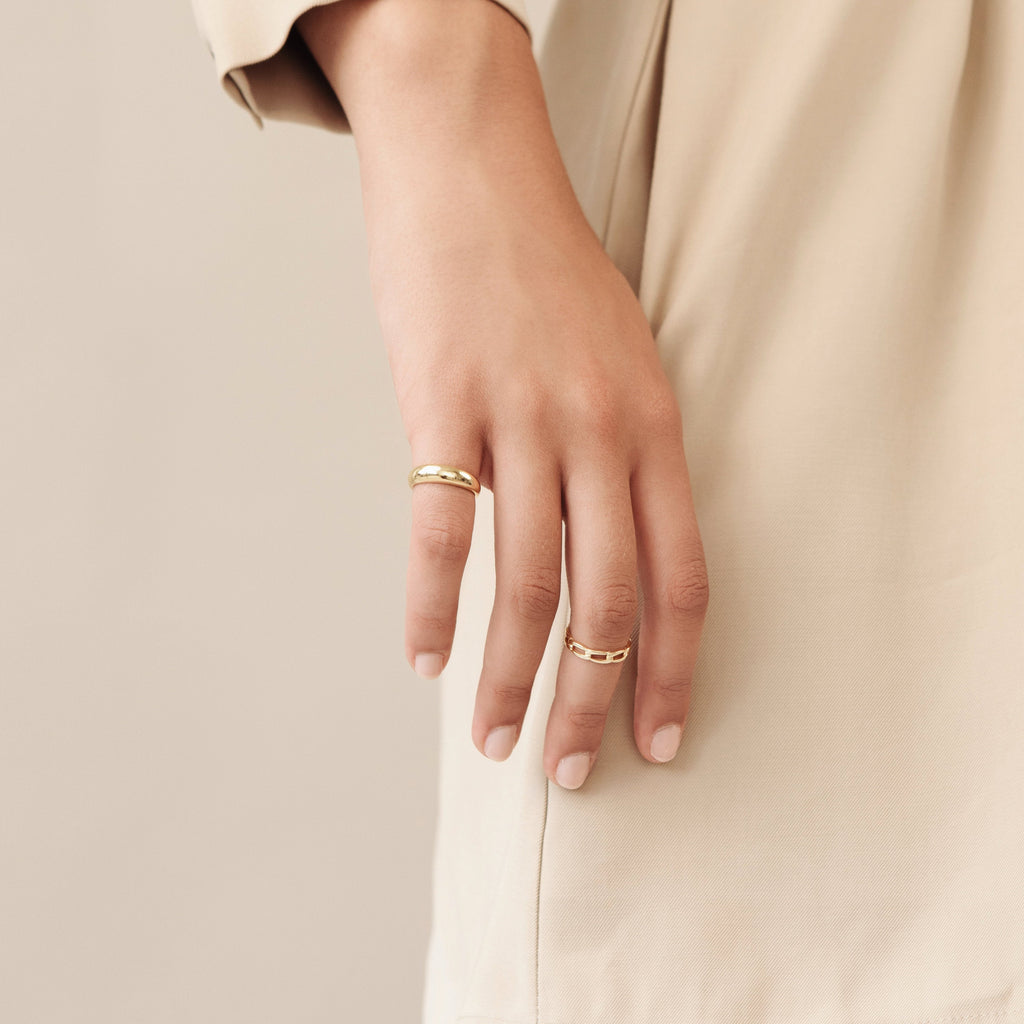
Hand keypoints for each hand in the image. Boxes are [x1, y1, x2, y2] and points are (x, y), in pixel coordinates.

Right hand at [297, 0, 708, 788]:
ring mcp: (522, 419)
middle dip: (592, 703)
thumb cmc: (546, 271)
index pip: (682, 578)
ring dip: (511, 676)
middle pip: (609, 602)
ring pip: (526, 583)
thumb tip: (597, 549)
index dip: (675, 671)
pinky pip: (437, 531)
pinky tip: (424, 657)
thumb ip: (623, 453)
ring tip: (495, 739)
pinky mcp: (443, 405)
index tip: (662, 740)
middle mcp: (600, 434)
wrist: (475, 171)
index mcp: (653, 428)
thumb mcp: (620, 358)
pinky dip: (429, 604)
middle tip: (571, 773)